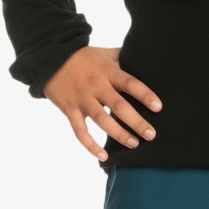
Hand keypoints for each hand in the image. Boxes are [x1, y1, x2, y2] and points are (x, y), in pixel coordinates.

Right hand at [42, 45, 161, 162]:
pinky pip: (80, 131)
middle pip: (118, 106)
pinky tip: (104, 155)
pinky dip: (90, 145)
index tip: (158, 107)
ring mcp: (82, 100)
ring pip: (102, 120)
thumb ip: (125, 57)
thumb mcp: (106, 53)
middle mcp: (96, 87)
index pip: (129, 83)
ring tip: (134, 143)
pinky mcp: (70, 111)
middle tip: (151, 134)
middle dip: (136, 122)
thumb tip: (146, 57)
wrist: (51, 60)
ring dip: (119, 134)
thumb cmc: (84, 58)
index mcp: (107, 73)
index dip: (144, 95)